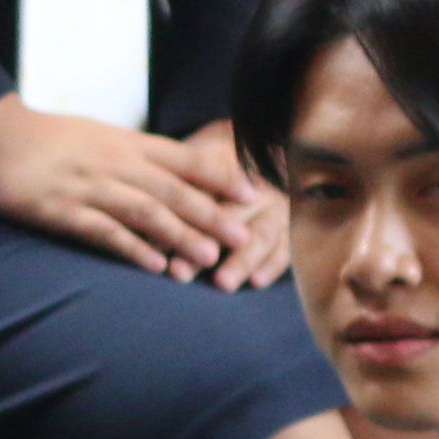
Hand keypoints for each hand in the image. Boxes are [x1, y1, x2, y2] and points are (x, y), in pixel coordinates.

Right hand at [0, 96, 251, 278]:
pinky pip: (104, 231)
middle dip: (211, 214)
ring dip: (180, 235)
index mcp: (127, 143)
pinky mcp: (63, 210)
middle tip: (245, 236)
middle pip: (172, 189)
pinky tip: (154, 265)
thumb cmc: (50, 139)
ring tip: (209, 257)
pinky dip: (132, 248)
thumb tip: (178, 174)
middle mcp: (115, 163)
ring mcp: (89, 186)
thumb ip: (138, 155)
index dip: (220, 177)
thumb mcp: (101, 136)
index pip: (184, 158)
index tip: (252, 195)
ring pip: (144, 211)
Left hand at [156, 126, 289, 290]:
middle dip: (203, 247)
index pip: (199, 197)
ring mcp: (277, 204)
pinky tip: (257, 282)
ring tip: (221, 283)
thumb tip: (145, 235)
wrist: (263, 154)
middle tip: (179, 273)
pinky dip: (272, 264)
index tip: (156, 248)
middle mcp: (253, 186)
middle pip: (228, 217)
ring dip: (241, 260)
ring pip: (260, 233)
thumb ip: (174, 202)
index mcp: (224, 169)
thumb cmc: (209, 172)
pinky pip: (286, 244)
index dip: (177, 224)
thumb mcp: (191, 173)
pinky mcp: (293, 224)